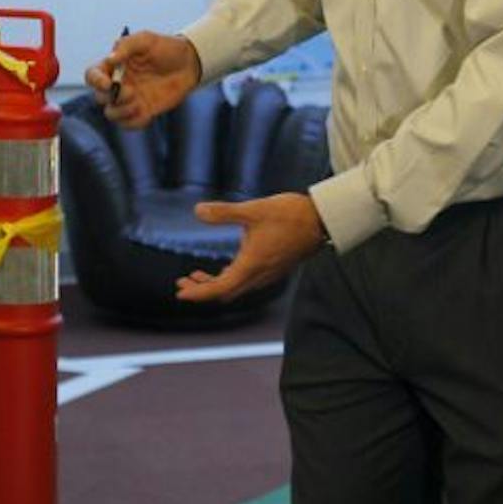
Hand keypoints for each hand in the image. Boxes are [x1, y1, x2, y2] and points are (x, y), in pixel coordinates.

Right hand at [82, 29, 200, 127]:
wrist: (190, 63)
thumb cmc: (166, 48)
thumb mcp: (146, 40)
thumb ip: (126, 46)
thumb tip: (110, 59)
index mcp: (114, 66)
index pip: (92, 75)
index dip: (95, 81)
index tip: (108, 84)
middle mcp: (118, 84)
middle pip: (99, 97)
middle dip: (111, 97)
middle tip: (130, 91)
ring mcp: (130, 100)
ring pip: (111, 114)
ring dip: (121, 112)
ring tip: (138, 103)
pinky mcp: (143, 112)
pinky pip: (129, 124)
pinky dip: (134, 122)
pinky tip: (147, 113)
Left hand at [175, 192, 325, 302]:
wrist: (322, 220)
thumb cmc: (291, 215)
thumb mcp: (254, 210)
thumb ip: (224, 212)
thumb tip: (198, 211)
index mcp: (251, 265)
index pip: (219, 289)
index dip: (198, 293)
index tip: (181, 292)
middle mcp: (259, 275)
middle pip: (225, 293)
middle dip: (202, 291)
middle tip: (183, 284)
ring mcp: (268, 274)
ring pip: (236, 289)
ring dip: (215, 285)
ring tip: (197, 276)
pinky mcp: (274, 269)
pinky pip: (247, 283)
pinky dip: (230, 279)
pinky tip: (225, 268)